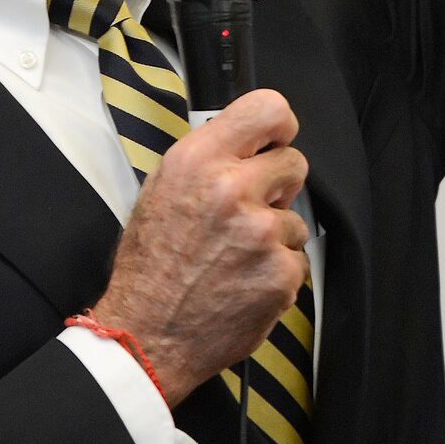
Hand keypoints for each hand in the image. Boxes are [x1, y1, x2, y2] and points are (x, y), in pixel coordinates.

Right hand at [90, 88, 309, 407]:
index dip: (279, 126)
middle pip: (294, 162)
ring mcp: (261, 232)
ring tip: (234, 256)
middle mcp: (231, 189)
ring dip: (274, 235)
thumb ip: (208, 159)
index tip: (277, 139)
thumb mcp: (161, 191)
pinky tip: (244, 280)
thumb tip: (247, 142)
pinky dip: (276, 271)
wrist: (147, 334)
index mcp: (198, 162)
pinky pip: (297, 258)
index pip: (267, 109)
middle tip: (249, 210)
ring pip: (296, 217)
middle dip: (277, 186)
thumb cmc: (150, 268)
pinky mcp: (281, 271)